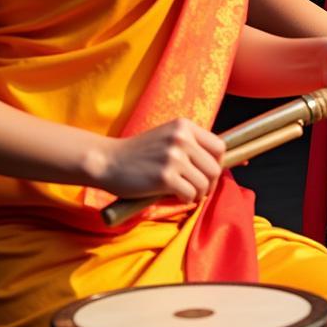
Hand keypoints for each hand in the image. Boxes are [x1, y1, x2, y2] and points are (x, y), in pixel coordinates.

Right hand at [94, 119, 225, 202]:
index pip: (219, 146)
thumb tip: (218, 163)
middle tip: (200, 190)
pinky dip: (187, 200)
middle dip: (210, 183)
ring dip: (199, 194)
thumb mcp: (168, 137)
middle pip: (215, 167)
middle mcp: (182, 138)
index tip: (210, 174)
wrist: (107, 161)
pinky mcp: (165, 177)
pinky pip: (190, 194)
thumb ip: (190, 144)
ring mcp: (174, 157)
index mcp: (184, 126)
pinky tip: (178, 197)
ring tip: (188, 194)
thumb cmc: (139, 153)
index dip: (218, 164)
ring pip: (204, 183)